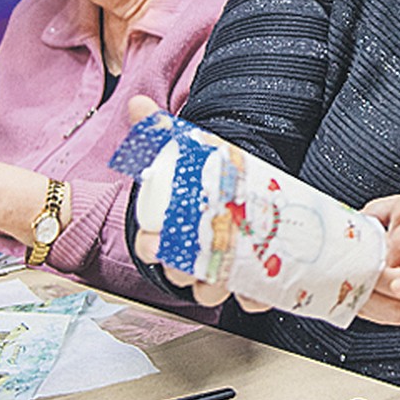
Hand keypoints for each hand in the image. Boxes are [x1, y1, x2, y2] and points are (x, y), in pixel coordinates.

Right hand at [128, 95, 270, 312]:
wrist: (249, 188)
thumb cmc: (210, 178)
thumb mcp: (189, 151)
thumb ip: (160, 131)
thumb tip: (137, 102)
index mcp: (173, 230)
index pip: (152, 247)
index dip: (151, 247)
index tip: (155, 240)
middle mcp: (194, 253)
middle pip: (182, 274)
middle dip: (185, 272)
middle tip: (195, 259)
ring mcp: (222, 268)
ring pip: (213, 290)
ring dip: (218, 286)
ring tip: (230, 273)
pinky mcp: (252, 277)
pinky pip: (251, 296)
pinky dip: (256, 297)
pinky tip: (262, 290)